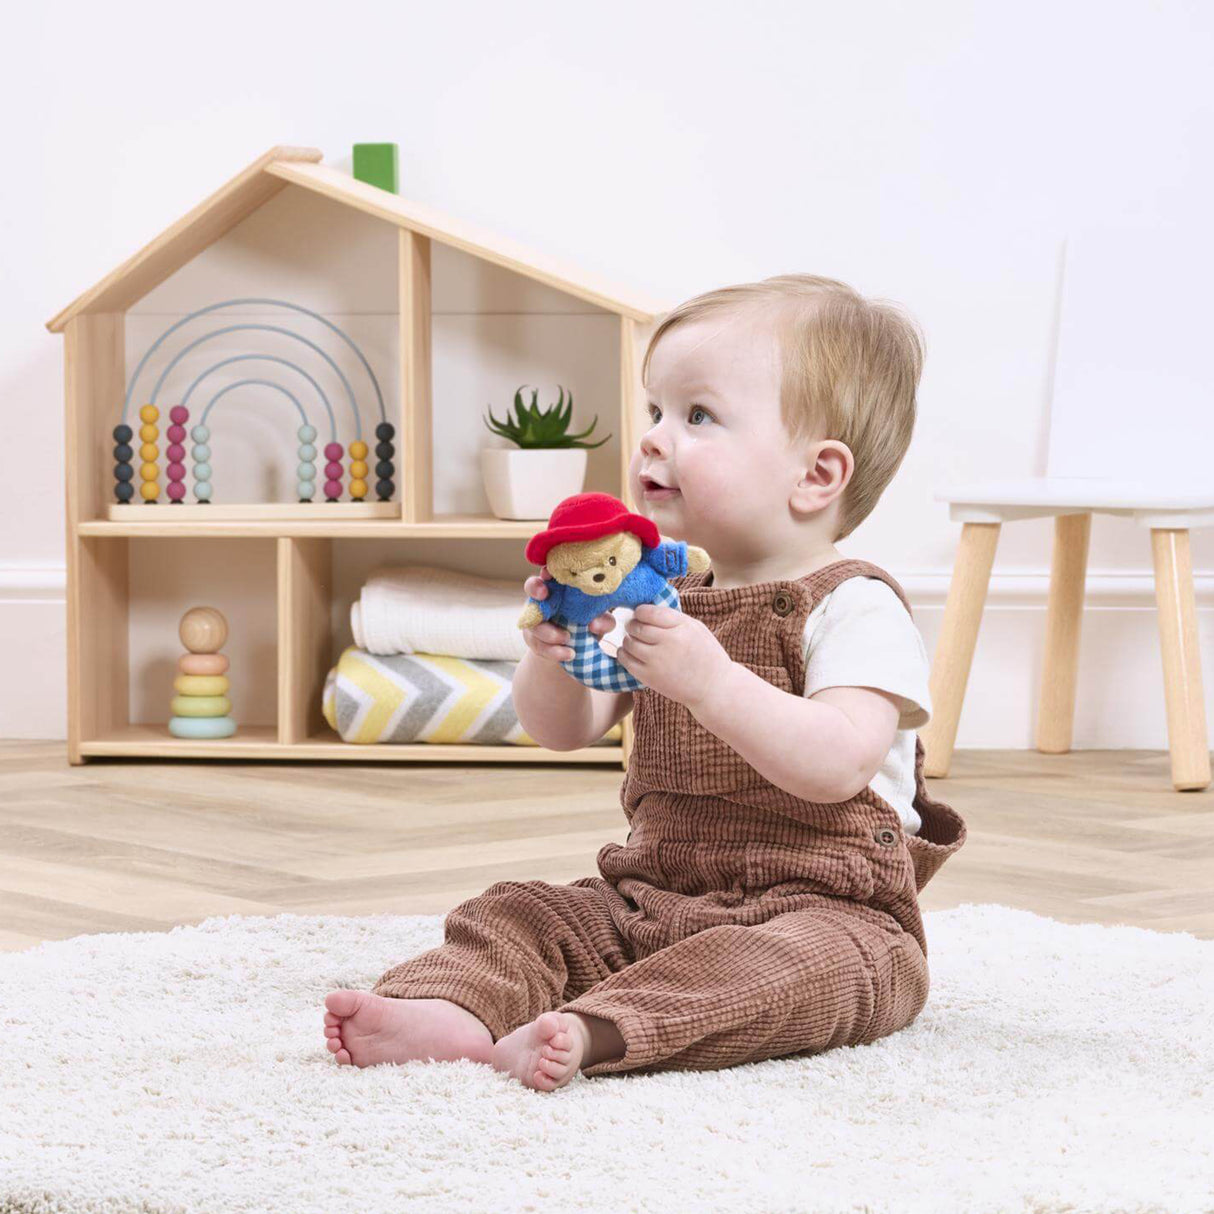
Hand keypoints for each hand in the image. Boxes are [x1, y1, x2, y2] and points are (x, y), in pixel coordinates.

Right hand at [521, 566, 617, 666]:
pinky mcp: (533, 638)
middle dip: (535, 588)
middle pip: (532, 586)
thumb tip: (595, 624)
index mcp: (562, 587)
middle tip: (543, 594)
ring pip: (534, 621)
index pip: (552, 572)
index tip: (550, 572)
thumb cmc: (589, 624)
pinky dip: (553, 651)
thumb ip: (603, 620)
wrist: (575, 650)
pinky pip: (538, 644)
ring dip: (549, 631)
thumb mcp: (599, 622)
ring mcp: (535, 618)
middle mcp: (545, 598)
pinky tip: (569, 654)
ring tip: (567, 638)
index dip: (549, 570)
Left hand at [615, 603, 733, 708]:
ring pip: (629, 643)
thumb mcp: (696, 628)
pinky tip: (632, 653)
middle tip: (635, 627)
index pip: (649, 612)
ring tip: (635, 641)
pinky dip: (624, 654)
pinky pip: (626, 661)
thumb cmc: (705, 654)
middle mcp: (668, 642)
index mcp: (681, 627)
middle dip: (632, 625)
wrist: (713, 687)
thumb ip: (673, 617)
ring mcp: (657, 661)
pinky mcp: (649, 677)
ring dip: (628, 640)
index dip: (640, 612)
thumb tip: (646, 609)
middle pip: (636, 627)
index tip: (640, 614)